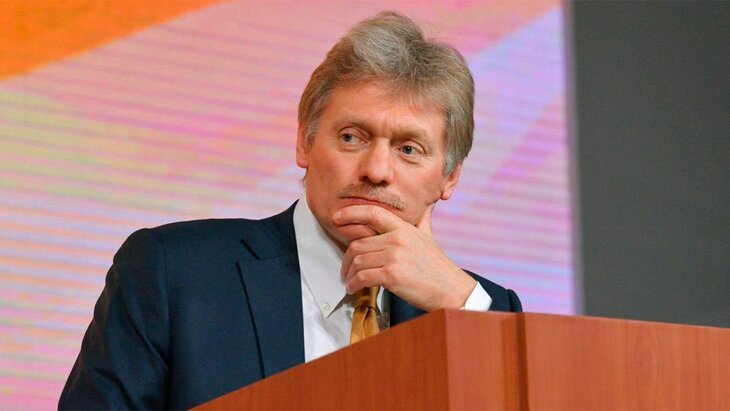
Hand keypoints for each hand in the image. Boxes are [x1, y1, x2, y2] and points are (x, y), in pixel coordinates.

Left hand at [334, 205, 476, 310]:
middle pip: (358, 243)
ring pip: (358, 261)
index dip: (351, 213)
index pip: (372, 213)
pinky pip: (362, 277)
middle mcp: (398, 239)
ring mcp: (394, 257)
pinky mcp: (392, 275)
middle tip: (345, 269)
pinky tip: (353, 288)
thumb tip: (426, 207)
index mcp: (404, 228)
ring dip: (349, 274)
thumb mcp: (429, 238)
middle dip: (347, 259)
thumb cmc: (438, 266)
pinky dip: (353, 284)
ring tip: (349, 281)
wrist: (451, 290)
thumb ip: (423, 222)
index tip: (337, 217)